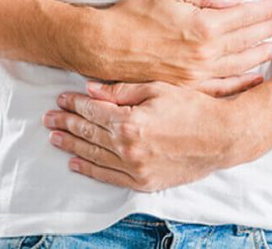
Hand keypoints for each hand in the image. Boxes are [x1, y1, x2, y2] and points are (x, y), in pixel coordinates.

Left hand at [42, 80, 258, 191]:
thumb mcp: (159, 89)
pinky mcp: (144, 182)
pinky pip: (109, 177)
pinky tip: (76, 162)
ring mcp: (135, 168)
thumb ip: (121, 91)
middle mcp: (128, 148)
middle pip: (88, 133)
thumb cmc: (195, 108)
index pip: (93, 110)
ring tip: (55, 137)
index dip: (74, 103)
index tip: (61, 98)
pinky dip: (90, 169)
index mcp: (130, 122)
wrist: (223, 137)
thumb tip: (91, 89)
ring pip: (94, 155)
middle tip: (48, 118)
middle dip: (66, 123)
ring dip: (72, 145)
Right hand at [82, 0, 271, 96]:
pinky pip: (223, 87)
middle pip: (247, 41)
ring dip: (261, 55)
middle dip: (268, 30)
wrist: (107, 45)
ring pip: (240, 65)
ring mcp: (199, 74)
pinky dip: (242, 82)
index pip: (245, 17)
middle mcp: (207, 54)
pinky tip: (255, 77)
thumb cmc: (136, 15)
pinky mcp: (188, 87)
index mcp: (205, 27)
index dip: (265, 10)